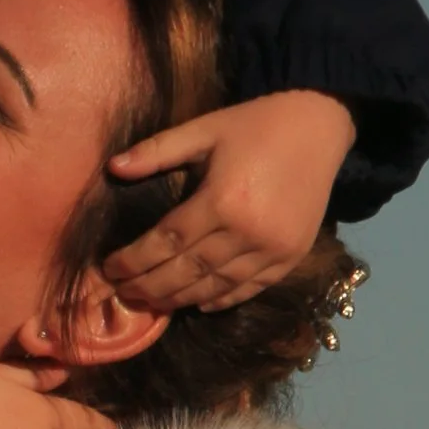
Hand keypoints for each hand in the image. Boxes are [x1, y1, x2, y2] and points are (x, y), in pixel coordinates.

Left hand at [103, 90, 356, 311]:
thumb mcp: (204, 128)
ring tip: (152, 304)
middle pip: (188, 271)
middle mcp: (247, 232)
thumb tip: (112, 168)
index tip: (109, 269)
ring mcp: (273, 249)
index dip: (134, 260)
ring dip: (181, 299)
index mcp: (221, 199)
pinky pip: (251, 288)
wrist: (318, 126)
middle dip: (150, 287)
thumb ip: (158, 150)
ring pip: (217, 286)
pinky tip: (198, 303)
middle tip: (123, 295)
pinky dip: (222, 299)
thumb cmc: (255, 124)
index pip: (167, 241)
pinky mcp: (292, 257)